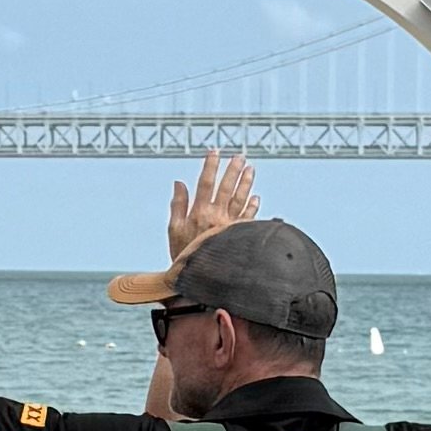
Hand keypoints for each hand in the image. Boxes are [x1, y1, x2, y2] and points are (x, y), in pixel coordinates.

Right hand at [167, 145, 258, 266]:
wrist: (200, 279)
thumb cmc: (183, 255)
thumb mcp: (174, 230)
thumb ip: (177, 205)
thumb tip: (179, 182)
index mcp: (199, 212)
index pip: (206, 183)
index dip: (210, 165)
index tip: (214, 151)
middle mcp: (216, 217)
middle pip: (226, 188)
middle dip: (233, 170)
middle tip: (239, 156)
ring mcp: (230, 226)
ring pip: (240, 199)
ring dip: (246, 183)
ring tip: (251, 169)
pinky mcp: (239, 236)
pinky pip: (248, 218)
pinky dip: (252, 207)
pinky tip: (256, 197)